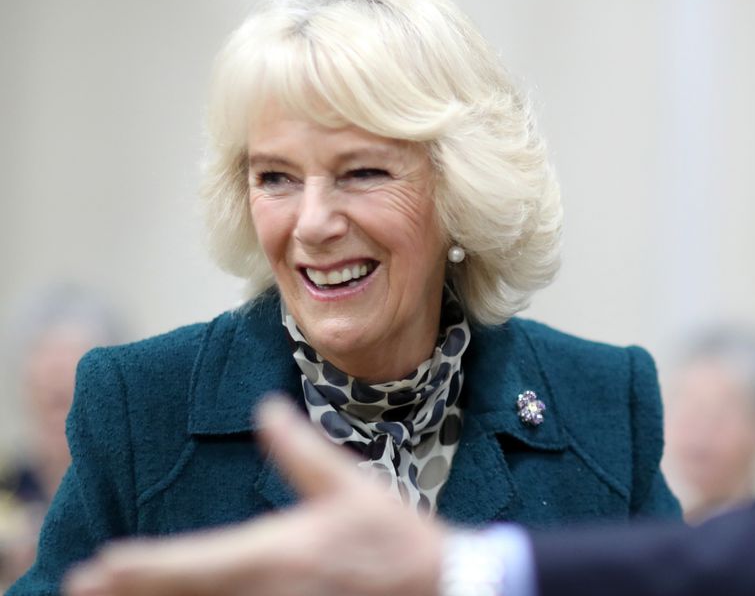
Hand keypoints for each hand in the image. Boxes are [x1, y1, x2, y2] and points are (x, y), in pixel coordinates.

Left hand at [64, 398, 445, 595]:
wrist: (438, 585)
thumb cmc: (395, 538)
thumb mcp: (350, 486)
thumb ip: (301, 450)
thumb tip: (267, 409)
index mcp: (282, 551)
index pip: (196, 562)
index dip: (144, 567)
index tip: (100, 566)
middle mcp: (272, 590)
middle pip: (188, 594)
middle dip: (134, 591)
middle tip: (84, 587)